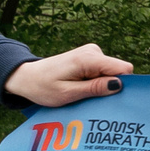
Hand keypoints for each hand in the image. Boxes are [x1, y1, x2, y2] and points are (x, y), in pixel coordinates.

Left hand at [3, 43, 129, 105]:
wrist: (26, 77)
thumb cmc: (42, 87)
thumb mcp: (67, 93)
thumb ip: (94, 88)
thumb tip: (119, 85)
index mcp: (89, 59)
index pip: (123, 68)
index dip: (121, 84)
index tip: (109, 98)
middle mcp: (93, 51)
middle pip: (118, 70)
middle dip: (109, 86)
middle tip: (90, 99)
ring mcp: (91, 52)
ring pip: (111, 71)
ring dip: (100, 84)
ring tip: (81, 92)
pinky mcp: (89, 56)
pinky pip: (103, 70)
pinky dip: (96, 80)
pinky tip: (80, 87)